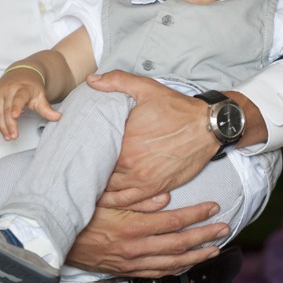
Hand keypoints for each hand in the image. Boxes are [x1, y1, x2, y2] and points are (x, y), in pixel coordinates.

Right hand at [0, 69, 60, 140]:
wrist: (21, 72)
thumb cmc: (31, 86)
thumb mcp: (41, 95)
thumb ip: (47, 108)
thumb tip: (59, 117)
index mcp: (23, 88)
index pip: (19, 98)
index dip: (16, 107)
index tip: (15, 116)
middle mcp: (9, 89)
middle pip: (7, 109)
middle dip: (9, 125)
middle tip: (13, 136)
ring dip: (1, 126)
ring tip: (7, 136)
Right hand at [65, 203, 229, 277]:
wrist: (57, 242)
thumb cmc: (81, 216)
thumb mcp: (105, 199)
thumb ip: (137, 198)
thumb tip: (165, 198)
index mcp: (132, 227)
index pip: (174, 221)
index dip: (197, 214)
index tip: (213, 207)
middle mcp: (136, 247)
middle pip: (180, 243)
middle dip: (205, 235)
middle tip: (224, 228)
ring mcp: (133, 263)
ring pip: (173, 262)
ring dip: (197, 256)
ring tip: (214, 248)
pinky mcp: (127, 271)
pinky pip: (158, 274)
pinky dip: (177, 269)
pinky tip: (188, 264)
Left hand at [86, 71, 218, 208]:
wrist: (208, 127)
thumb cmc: (178, 109)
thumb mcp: (147, 88)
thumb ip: (116, 81)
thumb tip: (91, 80)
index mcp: (124, 141)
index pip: (93, 152)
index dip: (81, 153)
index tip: (73, 152)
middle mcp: (131, 164)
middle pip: (99, 174)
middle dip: (87, 172)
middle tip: (74, 172)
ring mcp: (143, 180)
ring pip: (111, 191)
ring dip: (98, 190)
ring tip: (85, 187)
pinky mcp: (156, 188)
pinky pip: (130, 202)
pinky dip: (116, 203)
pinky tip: (107, 200)